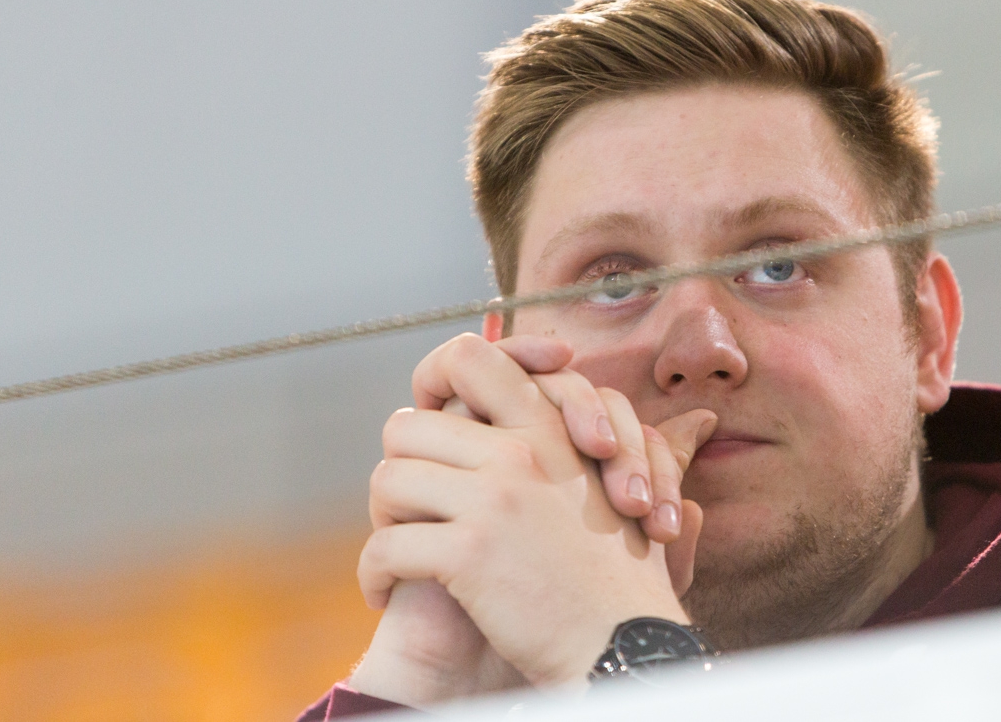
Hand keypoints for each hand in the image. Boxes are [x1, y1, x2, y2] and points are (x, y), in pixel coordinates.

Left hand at [352, 334, 710, 700]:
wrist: (626, 643)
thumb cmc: (614, 576)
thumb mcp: (598, 483)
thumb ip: (552, 443)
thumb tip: (488, 418)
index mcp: (546, 428)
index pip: (469, 357)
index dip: (434, 380)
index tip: (432, 420)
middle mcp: (518, 451)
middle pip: (407, 427)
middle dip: (400, 469)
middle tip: (408, 509)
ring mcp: (494, 498)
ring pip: (387, 480)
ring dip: (383, 520)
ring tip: (399, 551)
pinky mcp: (470, 551)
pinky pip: (385, 546)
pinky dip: (374, 574)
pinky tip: (384, 592)